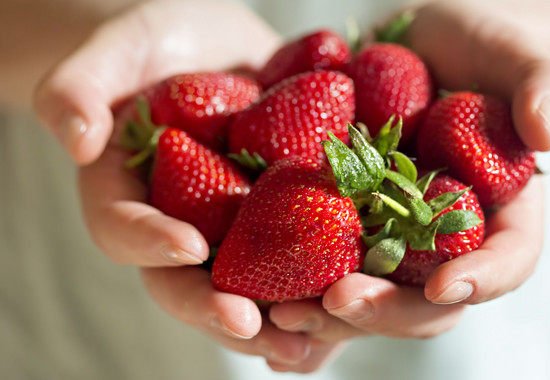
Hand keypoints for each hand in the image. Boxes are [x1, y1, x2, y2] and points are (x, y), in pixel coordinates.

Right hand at [32, 0, 328, 371]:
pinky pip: (294, 262)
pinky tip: (348, 308)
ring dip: (276, 320)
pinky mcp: (277, 218)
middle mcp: (178, 224)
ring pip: (245, 289)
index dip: (151, 242)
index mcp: (128, 195)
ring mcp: (230, 228)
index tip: (189, 247)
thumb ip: (78, 88)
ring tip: (311, 339)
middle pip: (187, 283)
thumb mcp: (114, 51)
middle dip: (219, 310)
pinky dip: (318, 291)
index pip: (125, 228)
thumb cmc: (154, 45)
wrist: (214, 47)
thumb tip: (75, 138)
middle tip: (254, 327)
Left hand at [268, 0, 549, 360]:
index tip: (446, 286)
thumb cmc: (465, 47)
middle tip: (338, 303)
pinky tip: (261, 310)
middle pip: (424, 299)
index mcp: (497, 211)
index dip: (483, 278)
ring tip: (284, 315)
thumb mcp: (506, 52)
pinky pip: (321, 272)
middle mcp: (439, 240)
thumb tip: (548, 132)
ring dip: (327, 316)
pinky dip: (293, 294)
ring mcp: (387, 239)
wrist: (405, 47)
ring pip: (368, 297)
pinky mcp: (340, 228)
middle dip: (384, 310)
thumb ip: (538, 83)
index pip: (507, 258)